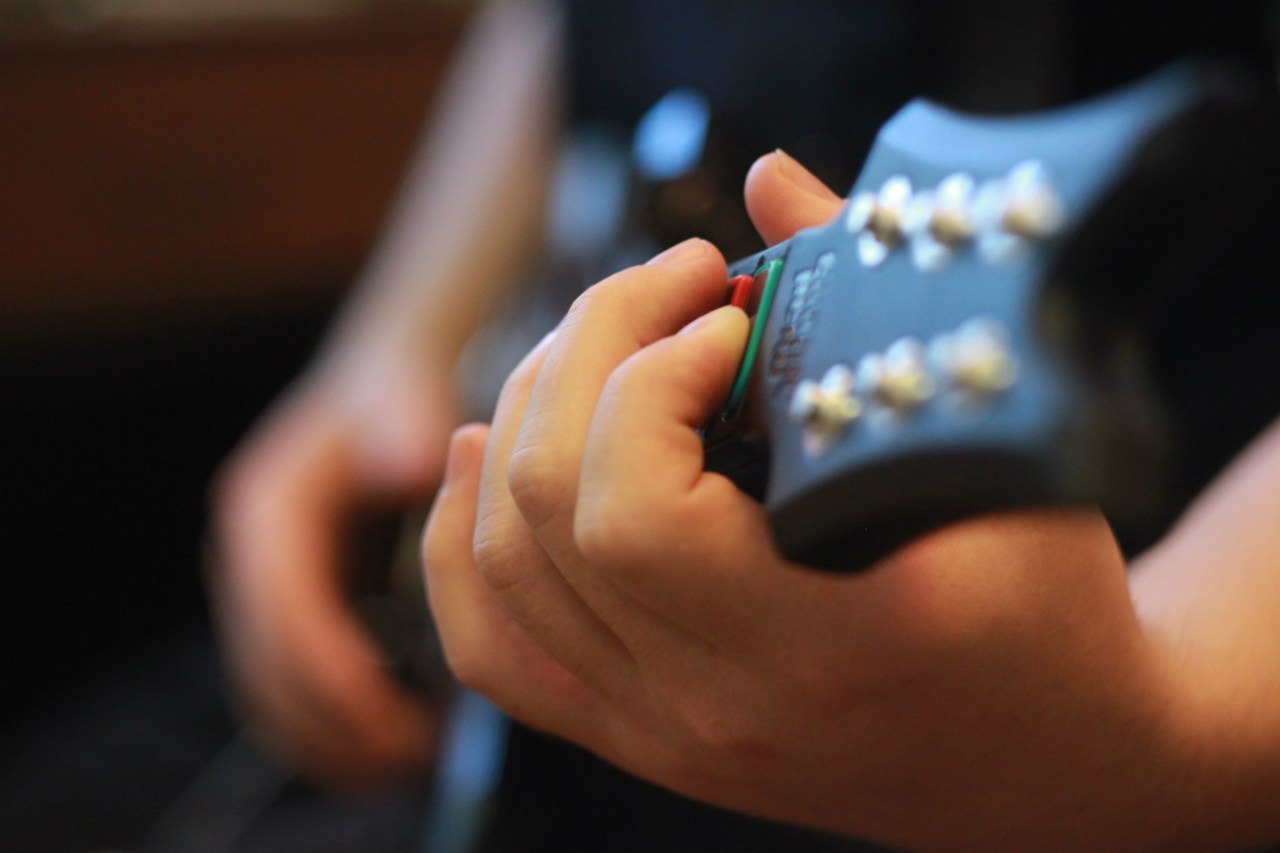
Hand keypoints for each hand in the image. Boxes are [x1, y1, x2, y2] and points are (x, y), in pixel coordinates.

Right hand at [212, 342, 455, 787]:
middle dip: (332, 720)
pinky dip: (327, 730)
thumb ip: (402, 423)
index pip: (283, 605)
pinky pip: (287, 690)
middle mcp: (246, 556)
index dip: (329, 667)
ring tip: (405, 763)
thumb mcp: (399, 398)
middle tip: (410, 756)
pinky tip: (387, 753)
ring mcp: (257, 590)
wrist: (378, 385)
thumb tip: (407, 459)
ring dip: (327, 740)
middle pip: (266, 663)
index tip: (387, 715)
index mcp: (265, 508)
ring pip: (270, 692)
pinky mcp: (283, 614)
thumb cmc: (398, 396)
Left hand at [421, 152, 1263, 851]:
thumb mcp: (1010, 462)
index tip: (729, 315)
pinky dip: (462, 540)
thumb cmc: (1044, 614)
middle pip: (549, 513)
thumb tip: (770, 184)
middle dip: (587, 352)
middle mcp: (720, 709)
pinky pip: (493, 649)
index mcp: (826, 650)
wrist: (1041, 761)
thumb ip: (879, 314)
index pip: (638, 514)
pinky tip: (482, 455)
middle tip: (667, 286)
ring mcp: (662, 732)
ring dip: (524, 417)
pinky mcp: (636, 733)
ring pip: (500, 567)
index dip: (655, 377)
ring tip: (596, 344)